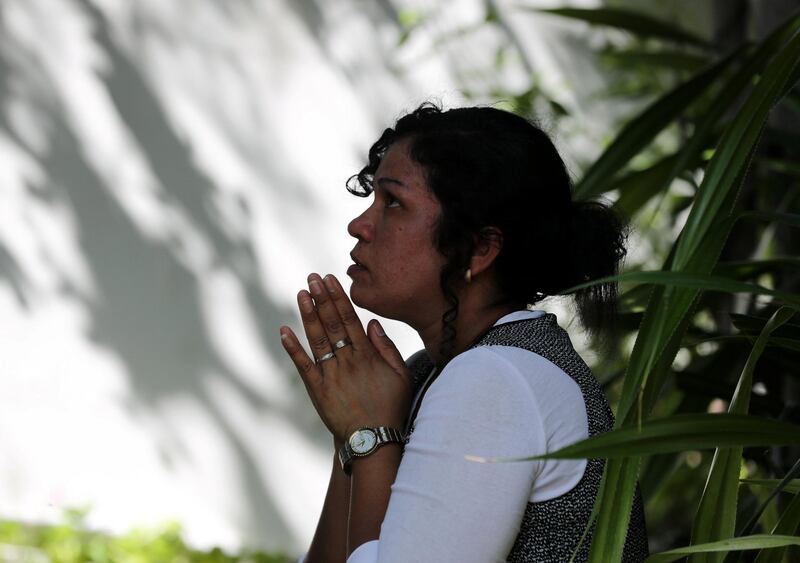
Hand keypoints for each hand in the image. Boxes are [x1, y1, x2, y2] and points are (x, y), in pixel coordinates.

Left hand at [280, 273, 411, 442]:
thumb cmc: (391, 407)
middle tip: (312, 278)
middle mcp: (347, 361)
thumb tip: (372, 324)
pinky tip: (284, 331)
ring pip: (317, 339)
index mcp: (367, 355)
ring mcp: (330, 375)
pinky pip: (303, 366)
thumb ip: (388, 348)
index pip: (350, 319)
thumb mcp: (401, 376)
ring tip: (302, 293)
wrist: (374, 440)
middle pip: (332, 323)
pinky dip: (293, 348)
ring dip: (308, 315)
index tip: (330, 280)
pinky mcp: (317, 391)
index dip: (338, 298)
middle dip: (322, 298)